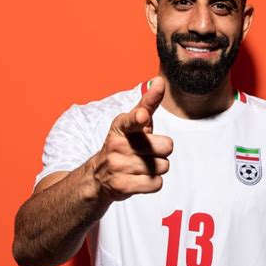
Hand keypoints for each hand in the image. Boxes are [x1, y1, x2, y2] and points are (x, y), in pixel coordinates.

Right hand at [92, 76, 172, 201]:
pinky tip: (140, 179)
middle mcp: (117, 144)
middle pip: (166, 147)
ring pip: (163, 167)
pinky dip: (153, 183)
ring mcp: (118, 166)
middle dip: (162, 152)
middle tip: (147, 153)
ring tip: (140, 167)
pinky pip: (156, 184)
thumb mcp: (133, 123)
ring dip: (157, 169)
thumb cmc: (125, 145)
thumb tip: (159, 80)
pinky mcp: (122, 185)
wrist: (98, 176)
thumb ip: (148, 103)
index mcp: (121, 125)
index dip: (138, 118)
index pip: (132, 120)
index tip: (142, 116)